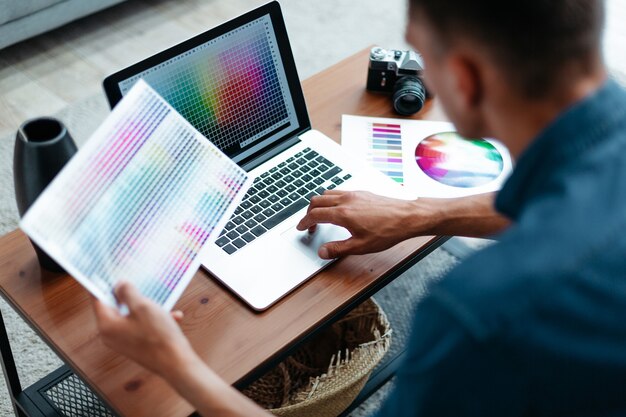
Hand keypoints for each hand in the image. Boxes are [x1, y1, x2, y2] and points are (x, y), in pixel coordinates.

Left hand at [93, 282, 195, 378]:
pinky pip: (141, 326)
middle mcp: (111, 335)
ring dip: (146, 307)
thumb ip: (128, 292)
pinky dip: (153, 320)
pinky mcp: (136, 345)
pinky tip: (170, 317)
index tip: (104, 273)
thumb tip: (119, 285)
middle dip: (130, 295)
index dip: (102, 284)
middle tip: (138, 284)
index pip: (97, 299)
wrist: (176, 363)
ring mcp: (124, 342)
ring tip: (162, 304)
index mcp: (107, 325)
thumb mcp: (143, 307)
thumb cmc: (158, 337)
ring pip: (131, 316)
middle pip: (115, 307)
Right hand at [296, 190, 430, 258]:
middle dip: (309, 212)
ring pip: (328, 194)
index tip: (301, 227)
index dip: (304, 222)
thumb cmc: (388, 230)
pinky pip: (340, 192)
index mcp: (343, 213)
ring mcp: (355, 194)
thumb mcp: (361, 246)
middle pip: (317, 201)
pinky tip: (339, 209)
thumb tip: (323, 251)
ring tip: (321, 216)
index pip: (315, 215)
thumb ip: (338, 249)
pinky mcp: (363, 193)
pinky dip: (331, 199)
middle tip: (309, 224)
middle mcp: (346, 200)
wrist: (408, 217)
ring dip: (320, 204)